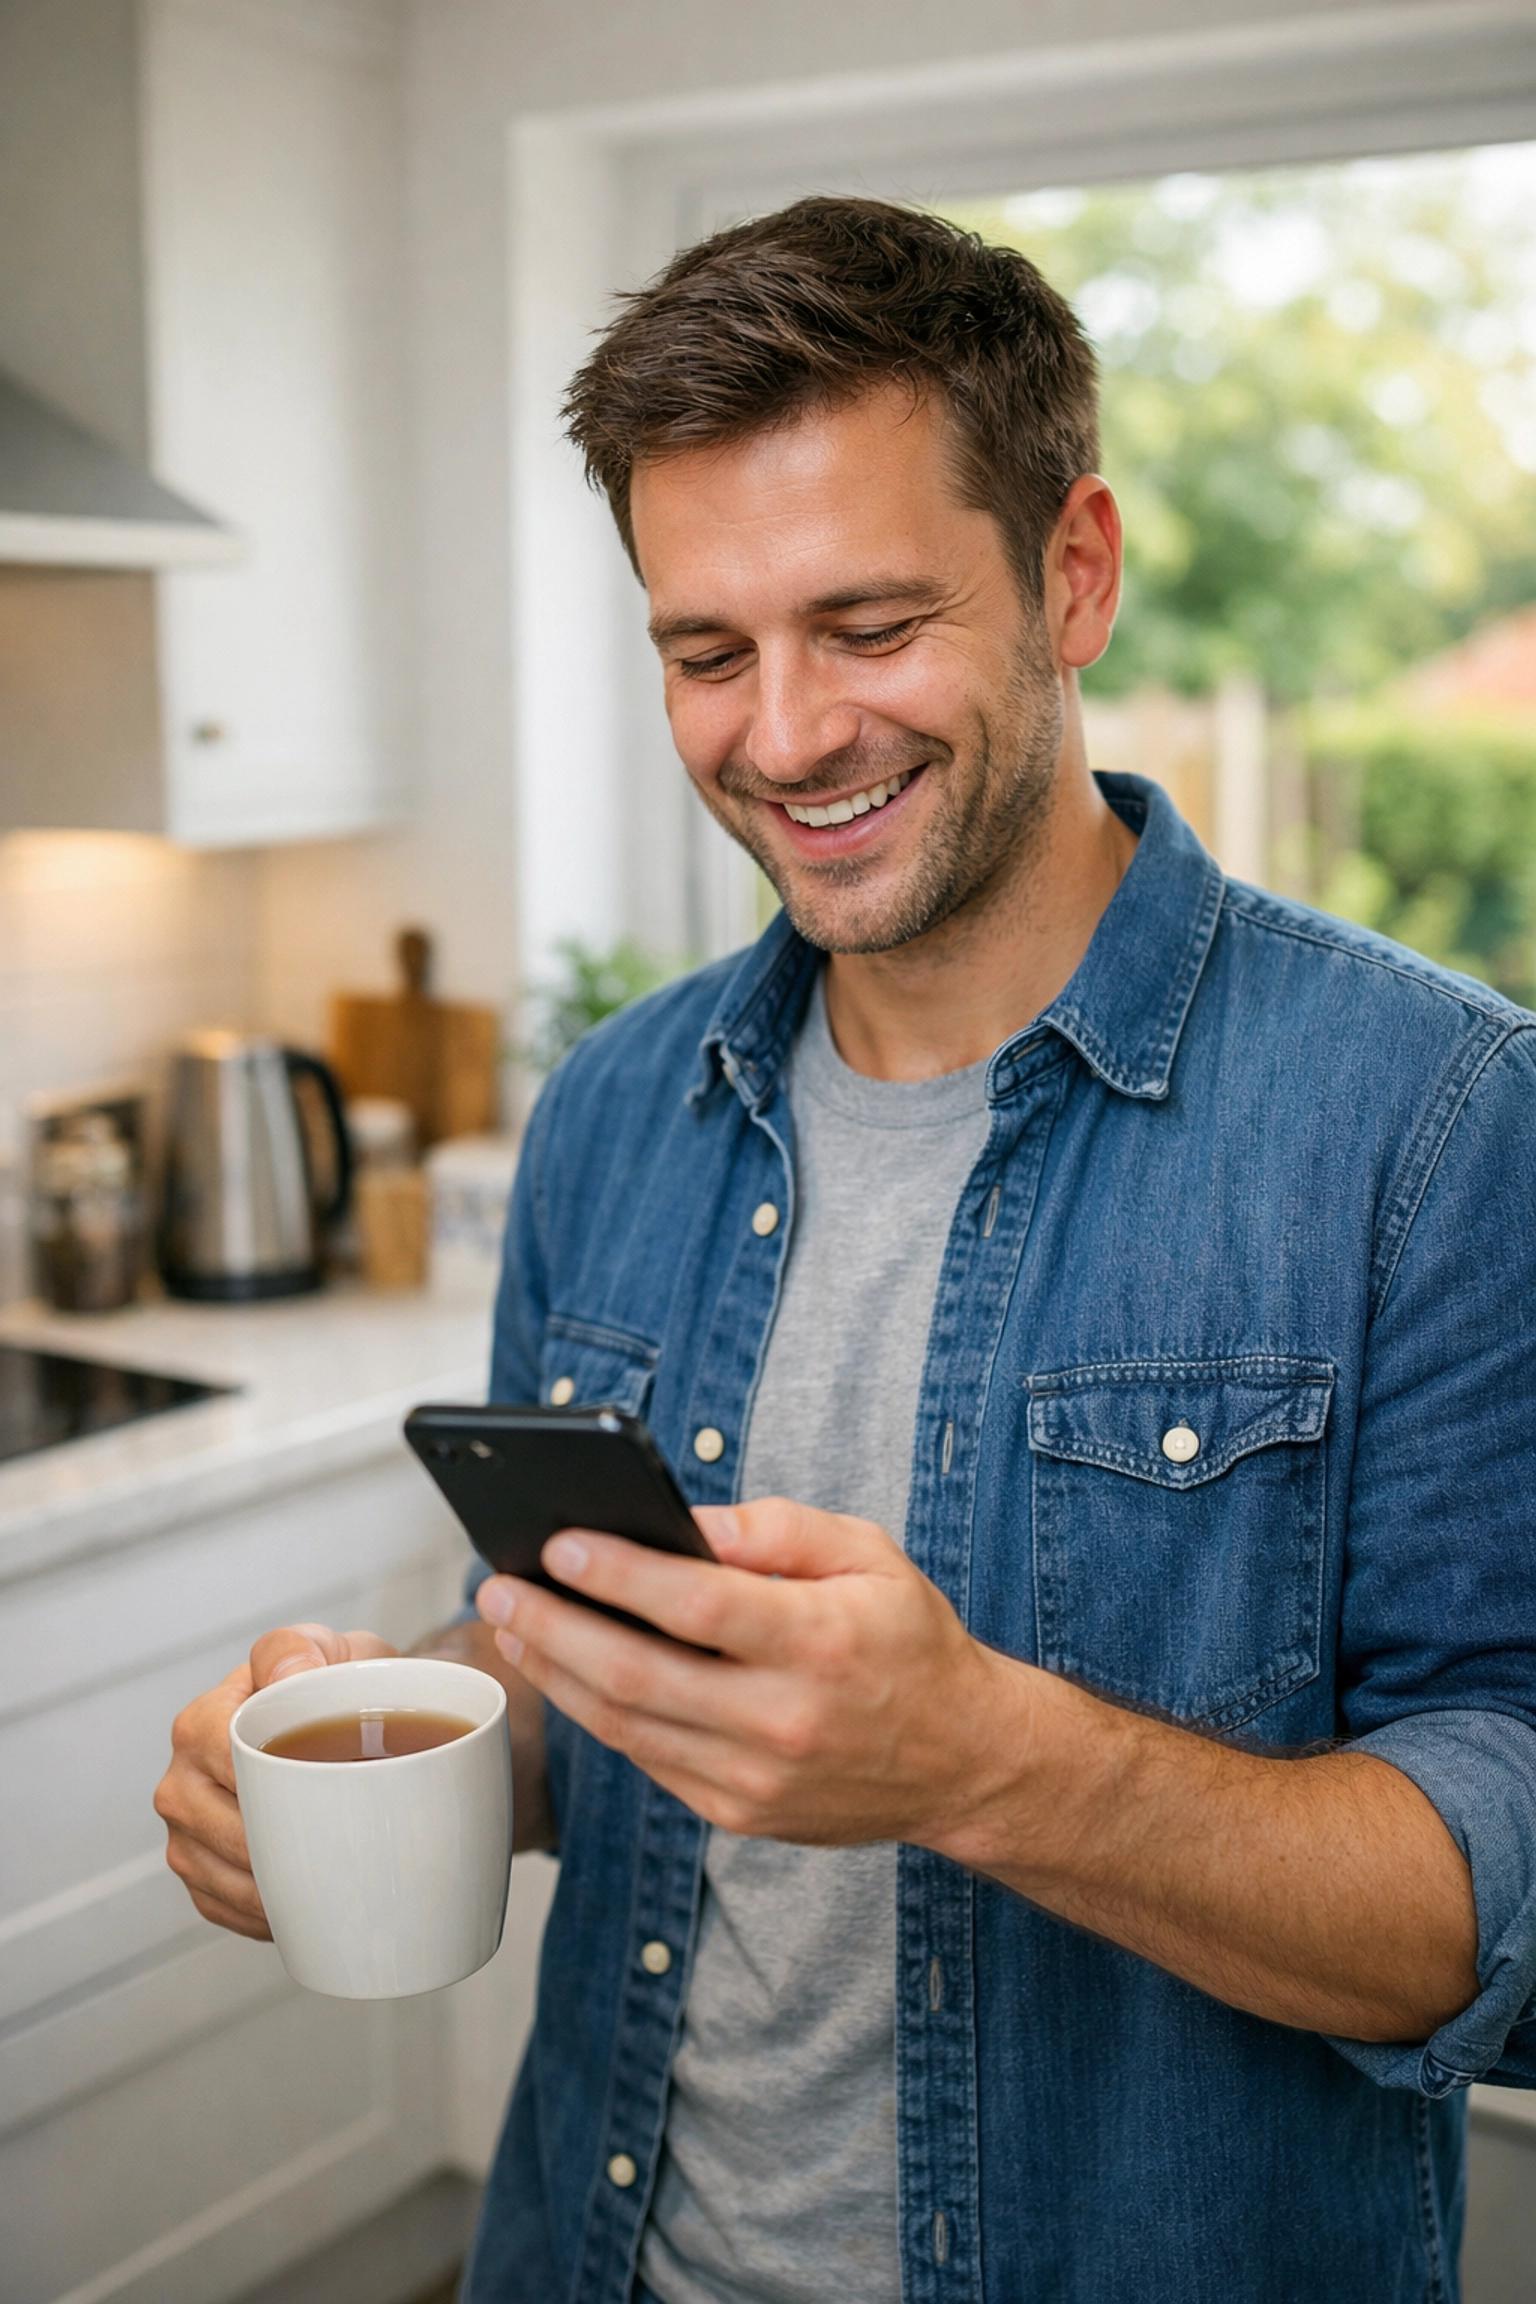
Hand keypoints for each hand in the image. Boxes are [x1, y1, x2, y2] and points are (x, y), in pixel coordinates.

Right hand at [154, 1623, 395, 1937]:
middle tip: (347, 1849)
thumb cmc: (331, 1685)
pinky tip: (305, 1900)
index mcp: (201, 1722)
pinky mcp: (197, 1873)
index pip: (225, 1763)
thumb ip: (302, 1650)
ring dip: (278, 1889)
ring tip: (333, 1878)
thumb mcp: (330, 1650)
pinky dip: (267, 1913)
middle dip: (285, 1847)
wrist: (339, 1717)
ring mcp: (183, 1832)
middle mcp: (180, 1780)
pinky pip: (225, 1908)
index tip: (329, 1791)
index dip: (274, 1784)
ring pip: (224, 1880)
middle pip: (225, 1833)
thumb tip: (287, 1677)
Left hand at [474, 1499, 1010, 1845]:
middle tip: (497, 1586)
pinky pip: (648, 1759)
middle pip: (638, 1674)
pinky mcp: (739, 1813)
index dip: (618, 1574)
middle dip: (553, 1626)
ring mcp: (757, 1778)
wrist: (962, 1760)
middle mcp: (784, 1719)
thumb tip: (680, 1521)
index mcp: (820, 1643)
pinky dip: (598, 1714)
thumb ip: (776, 1529)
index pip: (696, 1606)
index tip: (559, 1542)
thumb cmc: (909, 1642)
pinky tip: (567, 1672)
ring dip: (556, 1673)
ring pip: (627, 1726)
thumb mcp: (866, 1556)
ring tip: (510, 1625)